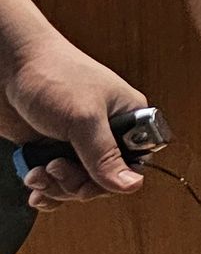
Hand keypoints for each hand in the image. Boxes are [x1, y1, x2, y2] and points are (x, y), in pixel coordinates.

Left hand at [0, 35, 148, 208]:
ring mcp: (77, 142)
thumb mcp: (83, 118)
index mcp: (126, 118)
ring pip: (77, 184)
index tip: (89, 179)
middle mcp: (105, 131)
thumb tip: (133, 186)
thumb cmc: (52, 74)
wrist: (8, 64)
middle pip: (103, 180)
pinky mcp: (52, 147)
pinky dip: (45, 189)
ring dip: (56, 187)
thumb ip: (105, 156)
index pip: (135, 164)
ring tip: (39, 173)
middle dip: (76, 184)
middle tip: (56, 168)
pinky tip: (34, 184)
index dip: (114, 180)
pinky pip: (56, 182)